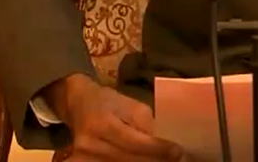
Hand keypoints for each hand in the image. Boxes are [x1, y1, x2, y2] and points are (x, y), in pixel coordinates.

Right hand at [46, 74, 185, 160]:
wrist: (78, 105)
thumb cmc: (108, 102)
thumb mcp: (131, 105)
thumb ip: (148, 125)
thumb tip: (168, 143)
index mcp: (102, 123)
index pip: (135, 142)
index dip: (159, 149)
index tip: (179, 151)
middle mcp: (90, 144)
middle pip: (131, 160)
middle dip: (157, 160)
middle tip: (176, 158)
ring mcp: (84, 158)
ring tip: (164, 159)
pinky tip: (146, 159)